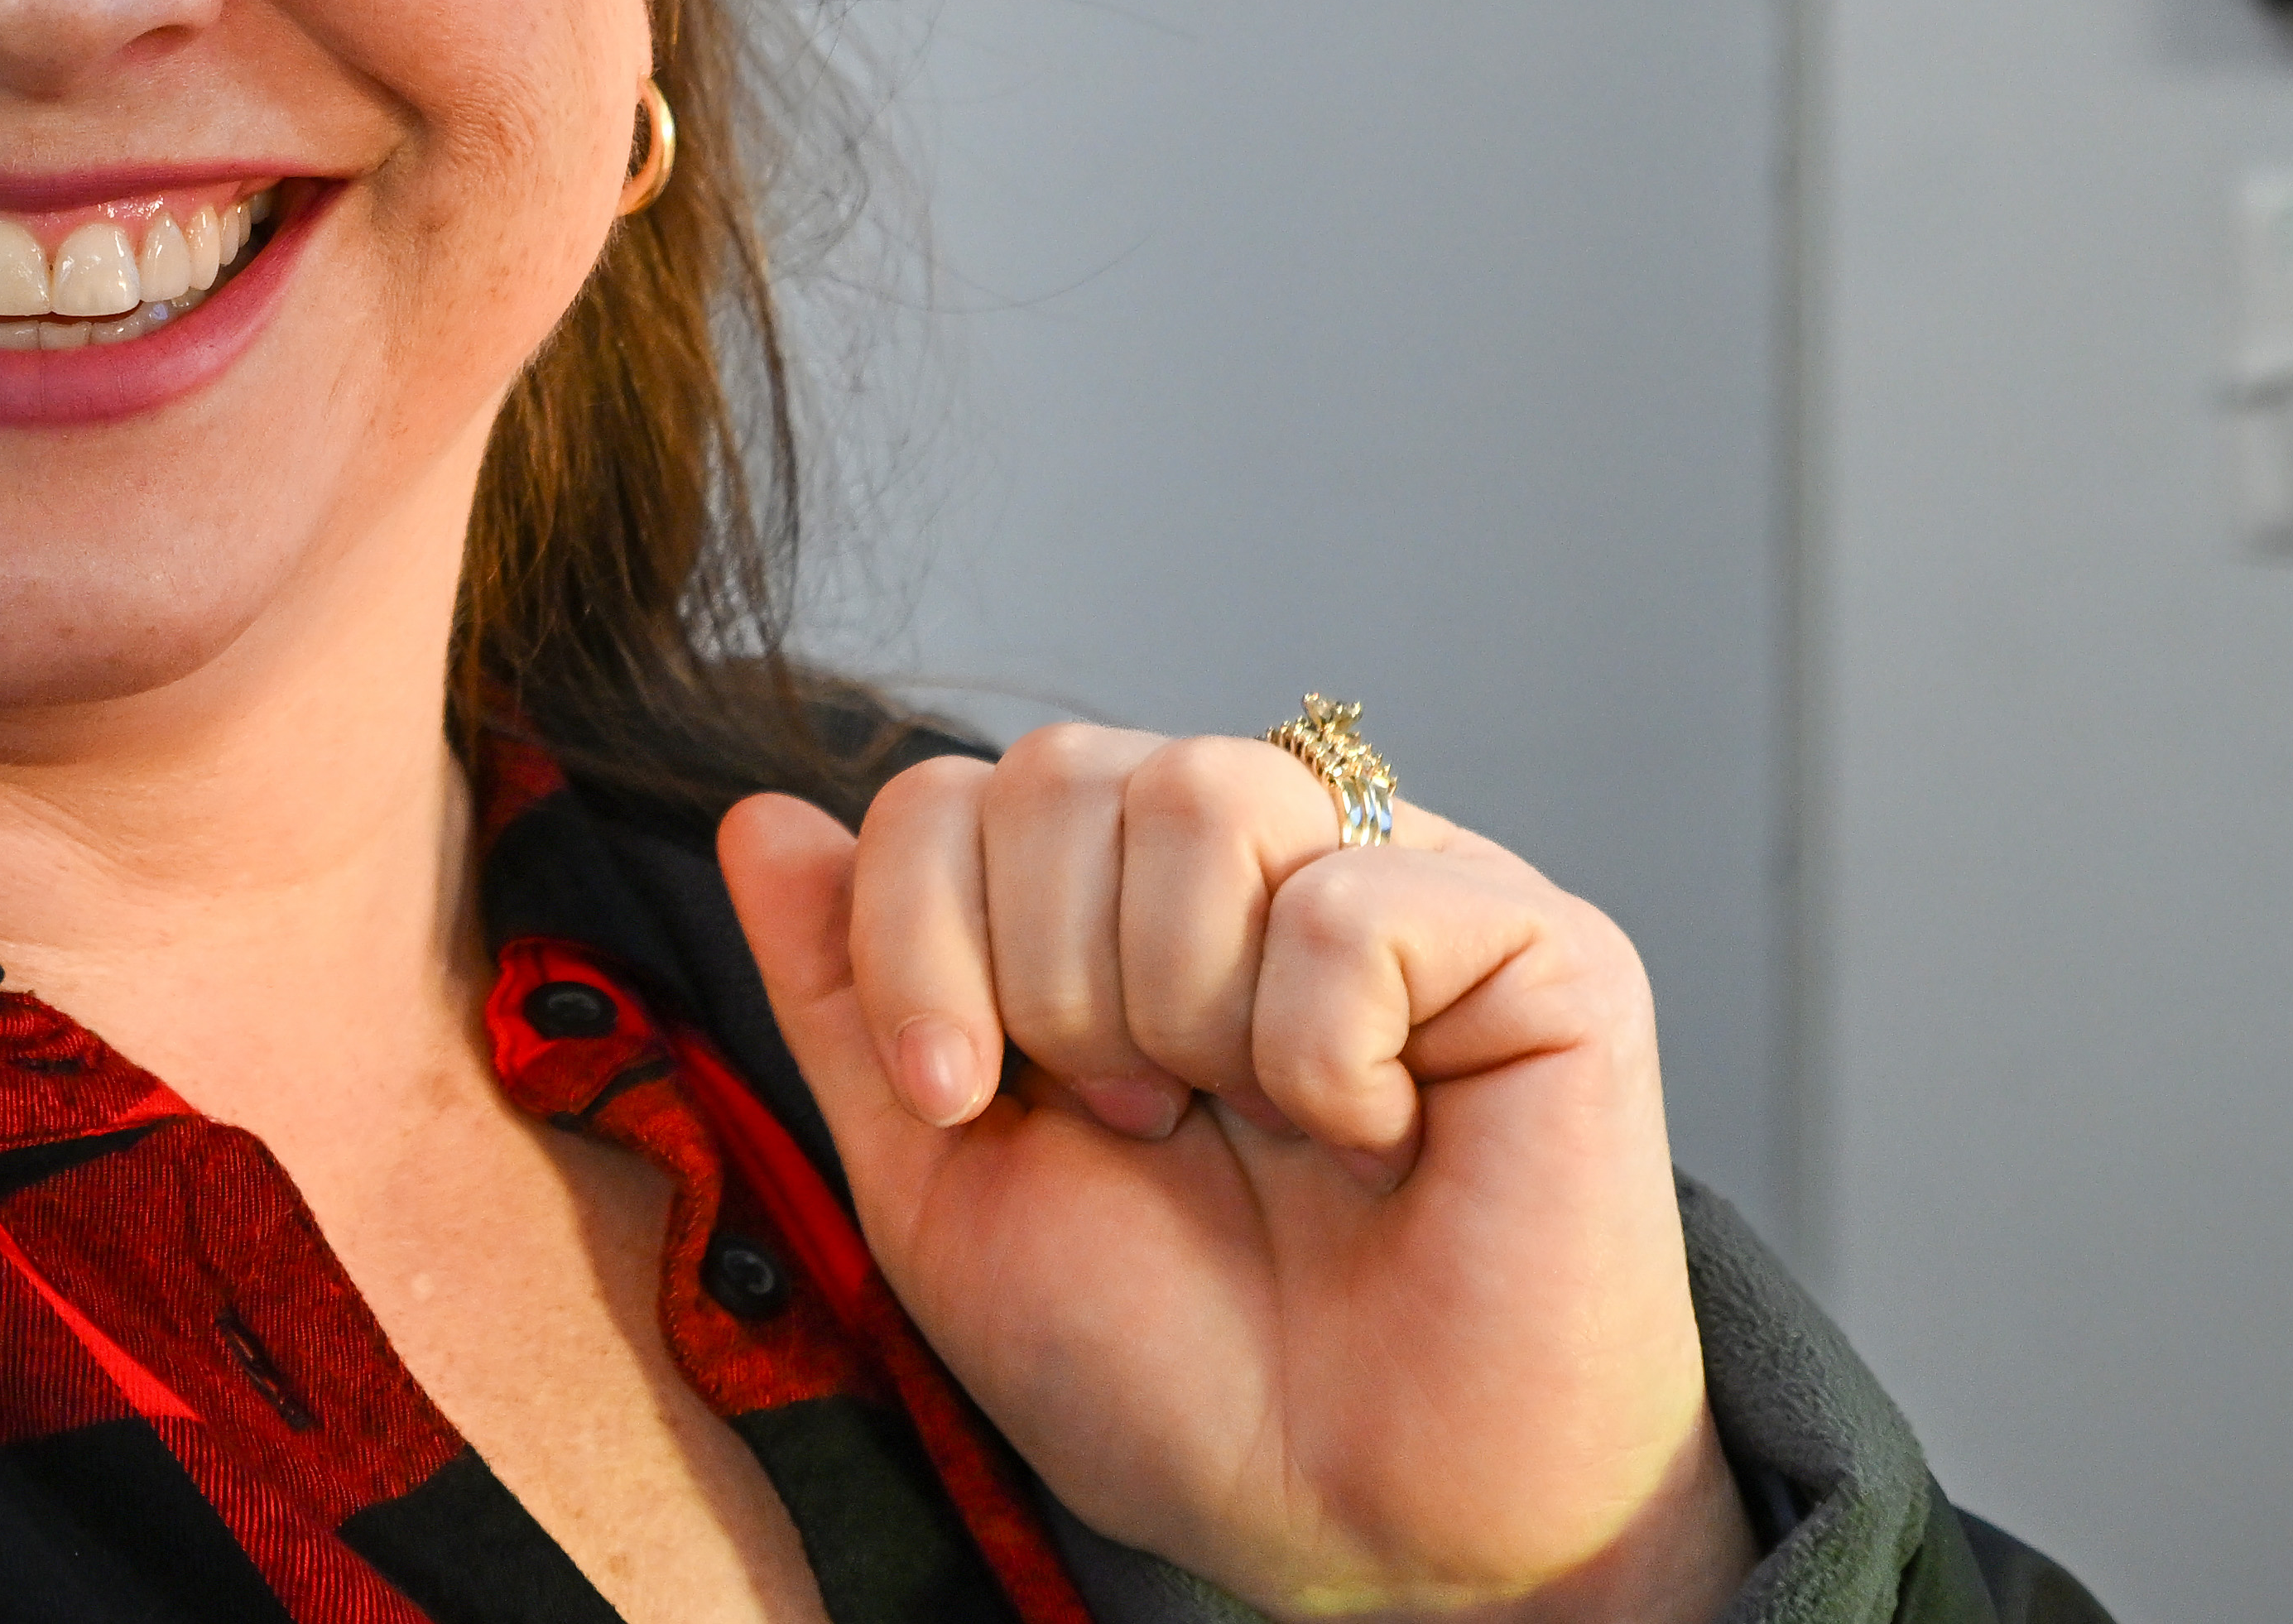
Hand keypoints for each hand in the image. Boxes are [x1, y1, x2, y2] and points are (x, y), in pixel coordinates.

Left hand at [721, 733, 1751, 1622]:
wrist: (1352, 1523)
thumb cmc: (1166, 1373)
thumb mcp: (941, 1183)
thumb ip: (846, 994)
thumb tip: (755, 815)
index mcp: (1110, 903)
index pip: (947, 789)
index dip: (914, 942)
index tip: (964, 1102)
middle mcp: (1254, 857)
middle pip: (1056, 769)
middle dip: (1045, 986)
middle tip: (1140, 1125)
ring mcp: (1399, 878)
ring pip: (1198, 791)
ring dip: (1178, 1010)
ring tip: (1246, 1122)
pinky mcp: (1537, 941)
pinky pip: (1352, 903)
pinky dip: (1326, 1055)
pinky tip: (1377, 1133)